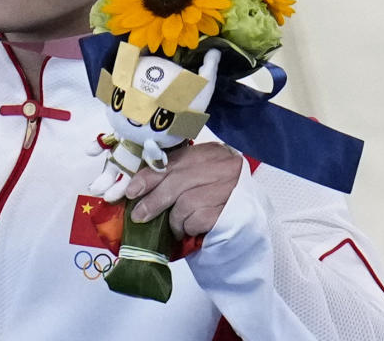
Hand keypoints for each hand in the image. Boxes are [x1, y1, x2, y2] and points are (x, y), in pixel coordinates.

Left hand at [124, 143, 241, 239]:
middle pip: (177, 182)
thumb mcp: (197, 176)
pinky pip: (198, 220)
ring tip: (175, 226)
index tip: (131, 191)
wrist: (252, 213)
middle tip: (139, 216)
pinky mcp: (232, 211)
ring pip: (185, 204)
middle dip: (154, 201)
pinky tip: (190, 229)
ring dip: (175, 220)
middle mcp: (222, 166)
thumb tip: (137, 187)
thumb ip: (174, 175)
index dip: (149, 177)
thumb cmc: (218, 193)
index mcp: (210, 152)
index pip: (173, 161)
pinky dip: (189, 227)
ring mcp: (229, 188)